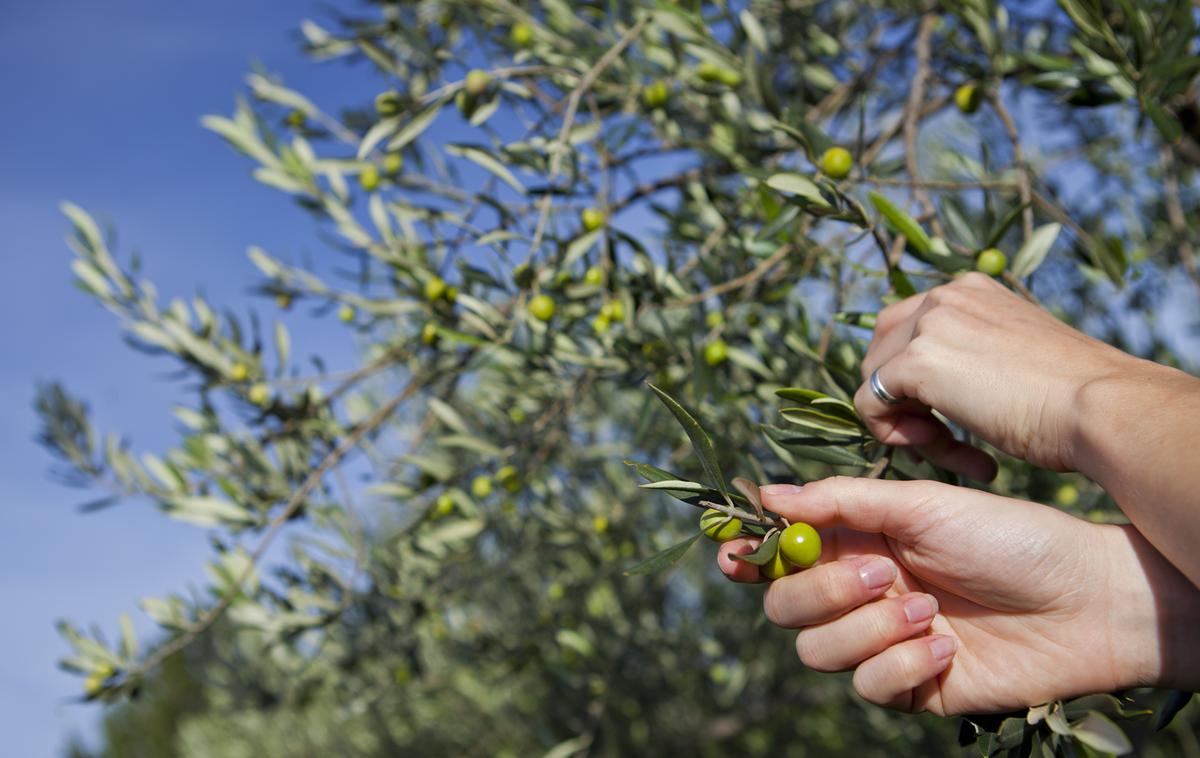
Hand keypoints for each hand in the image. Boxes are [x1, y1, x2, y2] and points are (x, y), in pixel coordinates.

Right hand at [715, 477, 1199, 714]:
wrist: (1085, 599)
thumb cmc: (1009, 536)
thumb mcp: (922, 504)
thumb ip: (840, 501)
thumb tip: (766, 496)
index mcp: (857, 541)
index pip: (781, 555)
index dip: (751, 557)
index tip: (734, 557)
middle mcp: (860, 591)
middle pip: (785, 608)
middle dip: (822, 591)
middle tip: (881, 573)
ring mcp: (882, 640)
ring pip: (818, 651)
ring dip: (869, 629)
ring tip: (928, 607)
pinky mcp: (909, 685)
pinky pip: (866, 686)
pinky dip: (900, 663)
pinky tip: (947, 643)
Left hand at [854, 272, 1135, 479]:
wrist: (1103, 407)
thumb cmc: (1075, 399)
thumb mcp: (1015, 360)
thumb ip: (973, 357)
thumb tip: (937, 383)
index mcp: (971, 291)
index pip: (907, 329)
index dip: (912, 381)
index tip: (948, 418)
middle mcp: (945, 295)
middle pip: (880, 351)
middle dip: (899, 401)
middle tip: (938, 440)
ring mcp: (929, 324)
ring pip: (874, 381)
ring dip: (904, 425)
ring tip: (953, 454)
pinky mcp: (917, 361)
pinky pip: (870, 405)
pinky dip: (896, 438)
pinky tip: (950, 454)